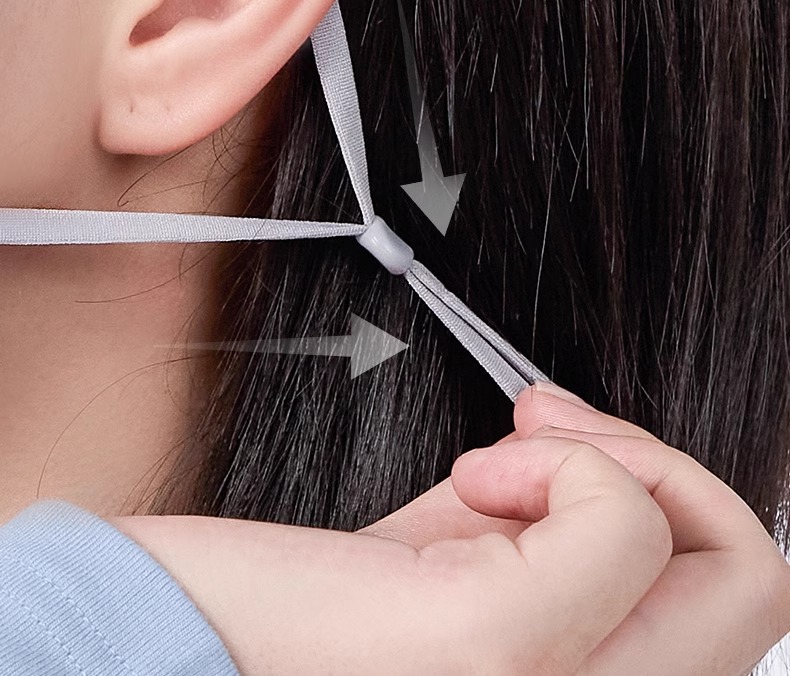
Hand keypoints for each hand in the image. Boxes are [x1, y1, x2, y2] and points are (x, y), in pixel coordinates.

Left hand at [108, 383, 789, 674]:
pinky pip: (612, 519)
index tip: (568, 444)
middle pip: (754, 583)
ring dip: (617, 460)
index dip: (669, 497)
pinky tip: (471, 473)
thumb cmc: (295, 618)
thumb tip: (585, 455)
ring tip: (507, 453)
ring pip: (728, 559)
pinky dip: (559, 462)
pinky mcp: (489, 645)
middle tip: (556, 432)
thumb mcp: (453, 580)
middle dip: (666, 467)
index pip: (737, 612)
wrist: (164, 645)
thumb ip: (540, 536)